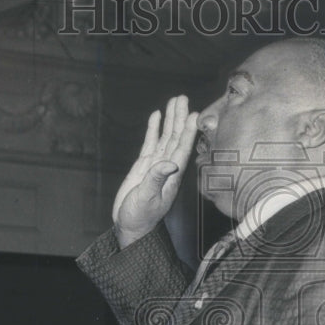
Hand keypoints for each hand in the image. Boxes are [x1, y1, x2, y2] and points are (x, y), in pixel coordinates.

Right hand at [112, 95, 198, 247]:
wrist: (131, 226)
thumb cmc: (140, 217)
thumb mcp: (148, 198)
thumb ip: (157, 179)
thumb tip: (170, 163)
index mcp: (172, 176)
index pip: (182, 148)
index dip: (188, 131)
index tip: (194, 114)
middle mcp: (167, 168)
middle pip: (176, 137)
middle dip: (180, 117)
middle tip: (182, 98)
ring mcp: (156, 165)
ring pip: (165, 137)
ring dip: (170, 119)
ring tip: (174, 101)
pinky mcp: (144, 166)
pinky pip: (151, 143)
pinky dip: (154, 129)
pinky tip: (156, 116)